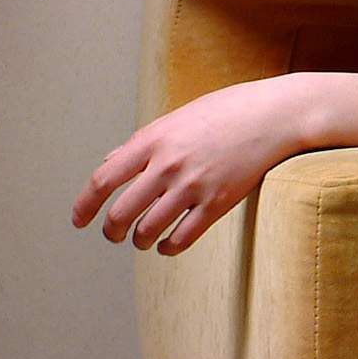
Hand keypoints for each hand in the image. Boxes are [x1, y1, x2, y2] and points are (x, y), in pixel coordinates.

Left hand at [72, 75, 312, 255]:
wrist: (277, 114)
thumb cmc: (228, 111)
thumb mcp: (177, 117)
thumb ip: (141, 142)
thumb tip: (108, 164)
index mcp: (154, 140)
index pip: (103, 180)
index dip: (84, 205)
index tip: (79, 220)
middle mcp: (169, 164)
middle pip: (121, 213)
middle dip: (111, 231)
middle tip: (114, 234)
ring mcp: (194, 185)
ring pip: (148, 230)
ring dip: (139, 241)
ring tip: (142, 239)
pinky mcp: (219, 202)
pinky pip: (182, 237)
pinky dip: (168, 247)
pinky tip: (167, 245)